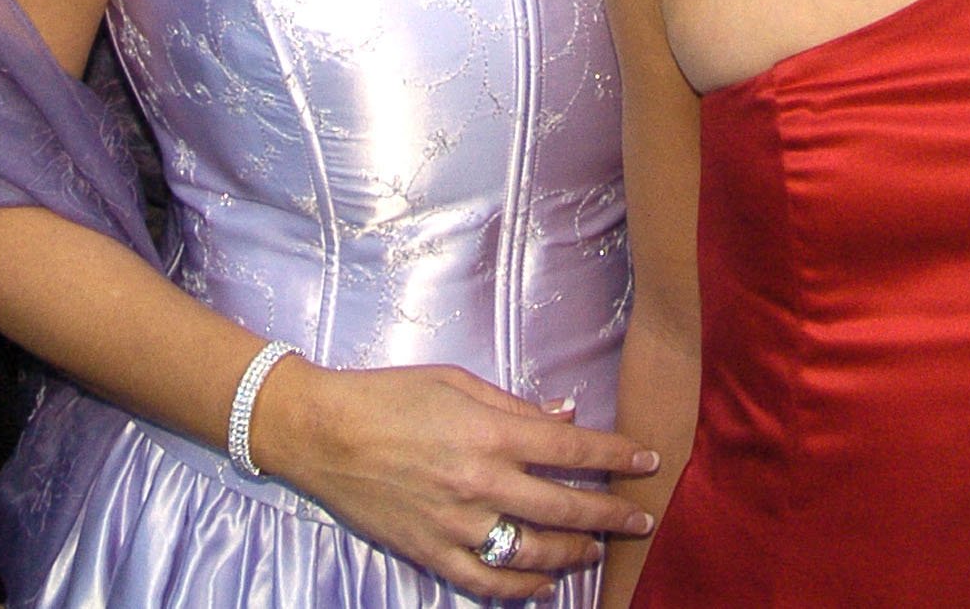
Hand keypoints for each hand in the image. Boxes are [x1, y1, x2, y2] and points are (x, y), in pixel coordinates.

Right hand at [249, 360, 657, 600]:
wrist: (321, 432)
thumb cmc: (388, 395)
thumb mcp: (456, 381)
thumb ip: (515, 404)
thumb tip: (566, 413)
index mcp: (489, 432)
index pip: (571, 447)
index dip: (616, 456)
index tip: (648, 461)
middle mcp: (481, 482)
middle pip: (565, 505)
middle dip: (612, 514)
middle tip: (642, 520)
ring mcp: (457, 524)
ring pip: (534, 551)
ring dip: (574, 553)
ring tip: (597, 549)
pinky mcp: (431, 552)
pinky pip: (488, 581)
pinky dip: (522, 588)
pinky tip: (544, 585)